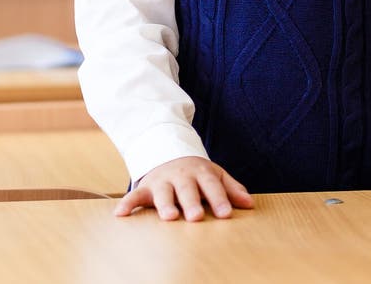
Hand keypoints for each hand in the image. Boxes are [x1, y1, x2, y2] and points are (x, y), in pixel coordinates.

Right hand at [114, 156, 253, 221]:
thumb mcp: (215, 175)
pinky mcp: (146, 187)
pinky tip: (120, 214)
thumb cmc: (197, 172)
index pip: (212, 186)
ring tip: (169, 217)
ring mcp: (163, 181)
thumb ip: (231, 188)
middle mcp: (181, 176)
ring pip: (163, 193)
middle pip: (187, 190)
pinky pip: (135, 195)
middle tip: (196, 217)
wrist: (169, 152)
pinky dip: (127, 203)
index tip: (226, 214)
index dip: (219, 199)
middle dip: (191, 203)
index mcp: (201, 173)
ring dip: (165, 204)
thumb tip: (250, 204)